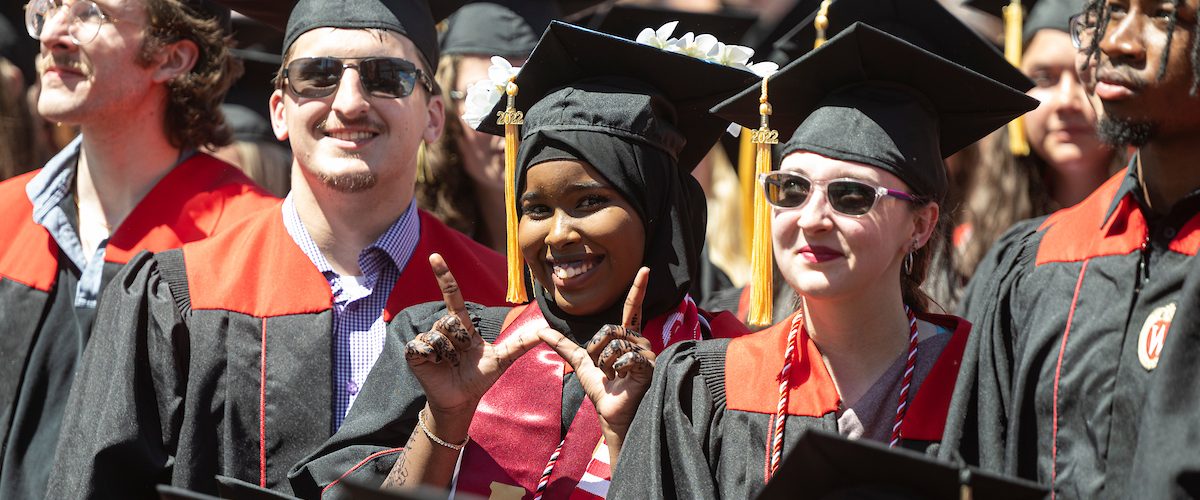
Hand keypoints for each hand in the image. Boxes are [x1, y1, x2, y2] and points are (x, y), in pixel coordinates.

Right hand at [406, 254, 542, 426]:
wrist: (461, 399)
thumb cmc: (480, 377)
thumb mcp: (503, 358)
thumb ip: (521, 343)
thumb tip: (545, 330)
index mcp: (462, 325)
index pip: (452, 295)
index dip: (444, 275)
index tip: (435, 256)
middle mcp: (443, 327)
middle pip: (451, 320)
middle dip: (461, 341)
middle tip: (463, 357)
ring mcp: (427, 338)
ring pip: (439, 335)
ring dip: (449, 354)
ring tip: (451, 364)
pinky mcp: (414, 352)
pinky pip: (425, 346)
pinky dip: (434, 359)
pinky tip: (436, 366)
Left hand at [538, 268, 655, 443]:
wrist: (610, 411)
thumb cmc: (601, 388)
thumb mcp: (578, 362)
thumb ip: (562, 345)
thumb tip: (541, 330)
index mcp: (625, 336)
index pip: (631, 307)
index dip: (638, 288)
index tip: (644, 269)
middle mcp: (639, 340)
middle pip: (611, 329)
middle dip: (597, 350)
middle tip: (603, 367)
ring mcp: (647, 353)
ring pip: (616, 344)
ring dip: (605, 363)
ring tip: (612, 376)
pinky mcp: (649, 365)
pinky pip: (626, 357)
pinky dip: (616, 369)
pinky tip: (621, 380)